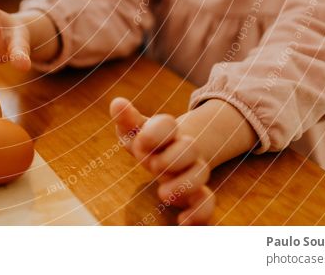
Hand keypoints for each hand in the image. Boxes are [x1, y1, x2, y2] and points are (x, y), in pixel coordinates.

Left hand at [110, 97, 215, 224]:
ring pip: (201, 174)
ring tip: (163, 194)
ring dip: (184, 184)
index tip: (141, 141)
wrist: (174, 154)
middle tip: (152, 166)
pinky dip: (199, 214)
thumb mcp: (135, 131)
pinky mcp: (197, 195)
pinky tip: (182, 222)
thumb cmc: (149, 143)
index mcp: (167, 132)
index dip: (156, 132)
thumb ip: (127, 120)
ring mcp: (192, 171)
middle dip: (171, 157)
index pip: (167, 124)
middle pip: (189, 147)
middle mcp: (184, 149)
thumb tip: (117, 102)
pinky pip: (207, 203)